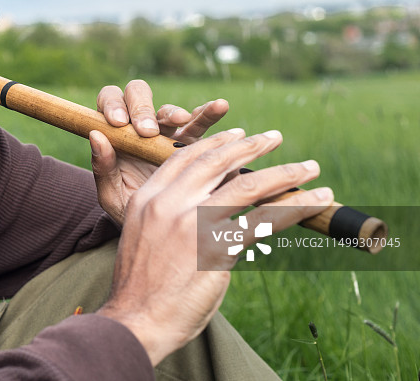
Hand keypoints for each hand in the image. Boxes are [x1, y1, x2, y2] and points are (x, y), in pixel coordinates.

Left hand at [91, 80, 228, 223]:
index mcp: (115, 133)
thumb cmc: (129, 210)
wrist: (158, 231)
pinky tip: (219, 106)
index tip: (118, 122)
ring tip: (181, 120)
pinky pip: (200, 123)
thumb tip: (95, 135)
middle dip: (142, 108)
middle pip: (138, 95)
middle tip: (147, 131)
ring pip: (169, 110)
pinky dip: (209, 112)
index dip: (113, 104)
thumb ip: (102, 167)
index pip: (109, 100)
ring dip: (174, 111)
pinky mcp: (191, 143)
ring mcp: (166, 133)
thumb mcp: (112, 194)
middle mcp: (140, 127)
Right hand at [96, 128, 332, 366]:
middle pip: (217, 162)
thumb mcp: (141, 235)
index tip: (236, 134)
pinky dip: (295, 206)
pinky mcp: (219, 248)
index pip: (184, 158)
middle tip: (273, 137)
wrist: (136, 319)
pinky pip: (265, 219)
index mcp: (147, 198)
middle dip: (250, 146)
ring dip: (284, 173)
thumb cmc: (139, 285)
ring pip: (247, 186)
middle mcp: (169, 203)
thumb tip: (204, 206)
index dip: (213, 143)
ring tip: (308, 168)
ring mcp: (194, 223)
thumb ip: (168, 215)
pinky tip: (316, 200)